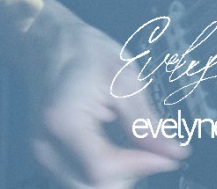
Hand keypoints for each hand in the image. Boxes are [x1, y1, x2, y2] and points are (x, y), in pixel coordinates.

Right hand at [14, 3, 186, 188]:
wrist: (48, 42)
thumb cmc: (83, 51)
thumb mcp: (124, 78)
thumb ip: (146, 122)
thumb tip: (174, 152)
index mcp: (63, 121)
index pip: (102, 168)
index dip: (140, 166)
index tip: (166, 156)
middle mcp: (45, 146)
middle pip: (93, 186)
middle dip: (128, 175)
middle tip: (149, 150)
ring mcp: (42, 156)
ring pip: (87, 188)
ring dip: (116, 176)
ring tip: (131, 147)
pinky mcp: (45, 159)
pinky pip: (78, 180)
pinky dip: (101, 173)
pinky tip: (114, 149)